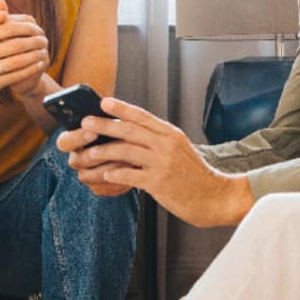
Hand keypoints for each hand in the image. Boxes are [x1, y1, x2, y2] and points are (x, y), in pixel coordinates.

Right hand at [0, 0, 49, 98]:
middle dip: (34, 41)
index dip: (26, 26)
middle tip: (44, 39)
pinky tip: (39, 64)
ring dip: (34, 56)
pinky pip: (16, 76)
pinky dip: (30, 69)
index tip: (37, 26)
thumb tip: (1, 1)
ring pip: (17, 61)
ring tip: (44, 51)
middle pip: (15, 45)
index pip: (8, 27)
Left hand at [58, 97, 253, 226]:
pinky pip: (129, 175)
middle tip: (85, 123)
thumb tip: (135, 133)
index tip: (103, 102)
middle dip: (104, 125)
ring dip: (104, 151)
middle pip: (129, 130)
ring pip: (125, 151)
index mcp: (171, 134)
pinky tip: (104, 175)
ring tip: (88, 152)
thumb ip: (160, 140)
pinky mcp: (158, 182)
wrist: (214, 197)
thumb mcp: (180, 150)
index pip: (143, 116)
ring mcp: (162, 163)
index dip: (121, 108)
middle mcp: (166, 145)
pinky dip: (113, 174)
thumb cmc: (195, 176)